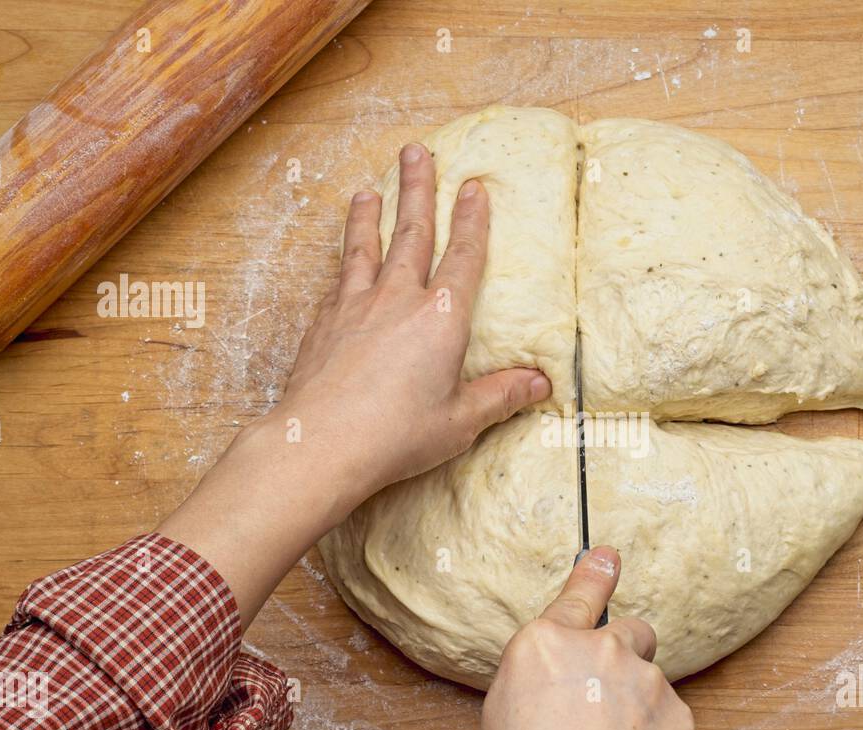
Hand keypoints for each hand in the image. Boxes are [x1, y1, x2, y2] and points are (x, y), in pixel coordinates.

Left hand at [158, 142, 548, 626]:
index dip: (472, 221)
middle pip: (412, 234)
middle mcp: (398, 300)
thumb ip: (501, 396)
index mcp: (441, 318)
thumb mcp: (461, 422)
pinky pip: (338, 280)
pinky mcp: (323, 323)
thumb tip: (542, 383)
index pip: (463, 258)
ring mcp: (355, 306)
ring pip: (364, 248)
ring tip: (368, 191)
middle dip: (417, 190)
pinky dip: (343, 261)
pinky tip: (342, 260)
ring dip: (368, 216)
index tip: (474, 187)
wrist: (320, 443)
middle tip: (417, 152)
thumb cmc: (396, 436)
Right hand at [477, 547, 694, 729]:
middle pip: (627, 632)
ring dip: (638, 706)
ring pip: (650, 679)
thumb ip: (537, 690)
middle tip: (607, 702)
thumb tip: (556, 692)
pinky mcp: (679, 711)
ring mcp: (643, 678)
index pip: (578, 593)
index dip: (597, 572)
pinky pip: (669, 718)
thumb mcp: (502, 728)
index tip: (610, 556)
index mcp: (541, 647)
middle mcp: (597, 649)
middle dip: (623, 657)